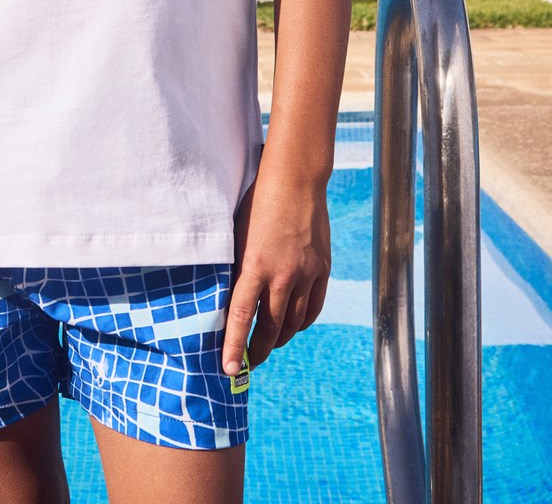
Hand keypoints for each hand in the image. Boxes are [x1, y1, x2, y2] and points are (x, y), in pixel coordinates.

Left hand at [221, 171, 330, 374]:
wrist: (295, 181)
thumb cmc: (257, 204)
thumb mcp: (238, 236)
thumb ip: (238, 269)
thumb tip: (229, 299)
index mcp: (255, 265)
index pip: (242, 317)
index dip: (234, 347)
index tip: (229, 371)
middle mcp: (282, 275)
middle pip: (271, 326)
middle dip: (259, 349)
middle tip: (250, 363)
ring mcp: (306, 273)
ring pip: (295, 321)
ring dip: (281, 337)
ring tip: (269, 344)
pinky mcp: (322, 268)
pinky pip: (314, 307)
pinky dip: (302, 322)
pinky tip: (293, 325)